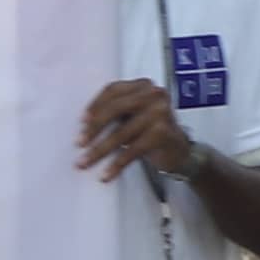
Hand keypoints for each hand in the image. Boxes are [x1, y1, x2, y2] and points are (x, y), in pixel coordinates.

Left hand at [70, 75, 199, 184]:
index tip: (80, 122)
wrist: (180, 150)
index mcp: (142, 85)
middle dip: (94, 128)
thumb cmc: (150, 130)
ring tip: (85, 162)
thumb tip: (83, 125)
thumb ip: (114, 111)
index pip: (112, 90)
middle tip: (79, 144)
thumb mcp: (132, 115)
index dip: (94, 105)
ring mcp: (160, 112)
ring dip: (100, 150)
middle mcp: (153, 94)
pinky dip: (118, 163)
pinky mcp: (163, 132)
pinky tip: (106, 174)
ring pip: (122, 132)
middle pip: (115, 108)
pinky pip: (133, 149)